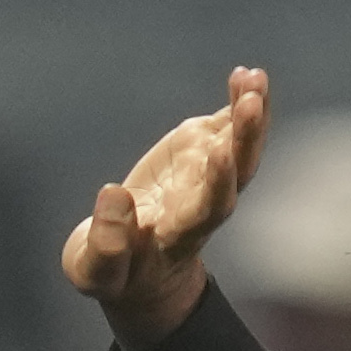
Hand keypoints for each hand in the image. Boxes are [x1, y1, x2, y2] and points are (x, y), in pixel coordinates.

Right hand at [58, 67, 269, 350]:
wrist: (132, 263)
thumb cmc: (112, 274)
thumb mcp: (96, 271)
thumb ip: (106, 244)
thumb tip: (114, 195)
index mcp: (181, 234)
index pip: (209, 208)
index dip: (218, 181)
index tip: (217, 152)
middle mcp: (204, 203)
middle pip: (237, 173)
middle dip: (246, 138)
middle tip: (252, 103)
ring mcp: (207, 176)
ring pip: (239, 146)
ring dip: (251, 113)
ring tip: (253, 78)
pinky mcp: (199, 154)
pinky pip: (229, 128)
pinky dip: (240, 102)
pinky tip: (246, 76)